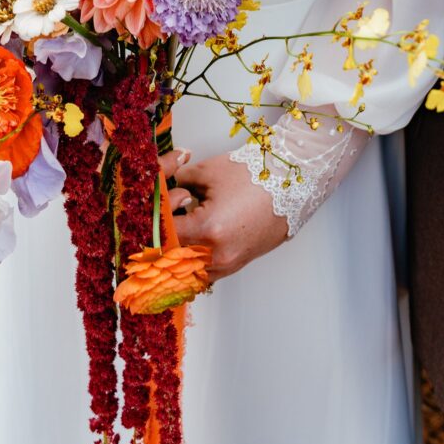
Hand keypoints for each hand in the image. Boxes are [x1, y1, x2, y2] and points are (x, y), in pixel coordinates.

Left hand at [158, 150, 287, 282]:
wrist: (292, 185)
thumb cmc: (254, 176)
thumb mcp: (206, 173)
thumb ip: (175, 182)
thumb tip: (162, 189)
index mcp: (208, 231)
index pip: (163, 235)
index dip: (154, 220)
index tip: (151, 210)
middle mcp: (217, 255)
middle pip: (171, 257)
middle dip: (162, 238)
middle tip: (160, 220)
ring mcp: (229, 264)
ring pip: (186, 270)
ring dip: (177, 252)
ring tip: (177, 228)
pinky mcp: (237, 264)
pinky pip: (204, 271)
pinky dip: (193, 260)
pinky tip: (191, 240)